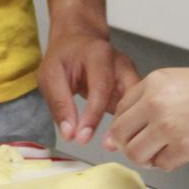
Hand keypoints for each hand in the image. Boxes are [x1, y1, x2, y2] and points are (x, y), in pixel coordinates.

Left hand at [38, 25, 138, 144]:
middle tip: (110, 146)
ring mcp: (129, 76)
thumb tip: (70, 133)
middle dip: (122, 121)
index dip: (93, 114)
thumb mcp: (51, 76)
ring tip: (116, 147)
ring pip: (137, 102)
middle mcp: (121, 64)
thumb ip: (60, 103)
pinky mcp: (131, 89)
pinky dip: (129, 124)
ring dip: (129, 125)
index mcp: (100, 55)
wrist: (78, 41)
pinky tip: (121, 141)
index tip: (83, 137)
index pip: (101, 86)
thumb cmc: (64, 56)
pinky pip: (134, 107)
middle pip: (130, 93)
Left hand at [105, 65, 188, 170]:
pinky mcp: (183, 149)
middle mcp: (156, 104)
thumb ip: (148, 101)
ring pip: (136, 154)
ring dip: (146, 157)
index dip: (124, 125)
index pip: (120, 110)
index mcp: (154, 83)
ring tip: (163, 151)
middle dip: (129, 144)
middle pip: (121, 134)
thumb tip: (119, 132)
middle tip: (143, 146)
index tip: (131, 133)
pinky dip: (169, 162)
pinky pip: (162, 165)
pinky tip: (183, 151)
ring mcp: (168, 127)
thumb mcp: (178, 81)